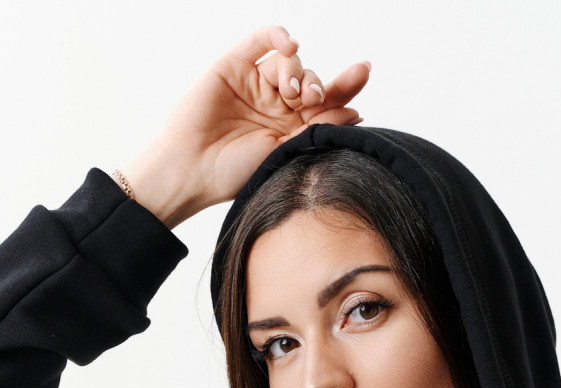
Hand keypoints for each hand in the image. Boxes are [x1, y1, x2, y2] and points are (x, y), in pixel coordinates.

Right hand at [121, 26, 370, 227]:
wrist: (192, 170)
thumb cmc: (235, 173)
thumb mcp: (286, 153)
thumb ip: (318, 130)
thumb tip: (356, 111)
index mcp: (294, 129)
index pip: (329, 102)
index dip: (347, 85)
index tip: (364, 72)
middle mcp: (278, 105)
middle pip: (313, 80)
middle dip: (320, 84)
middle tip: (313, 100)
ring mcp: (257, 84)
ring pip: (291, 62)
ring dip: (298, 71)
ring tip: (292, 93)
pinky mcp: (235, 65)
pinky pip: (261, 40)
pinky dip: (278, 36)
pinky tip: (289, 44)